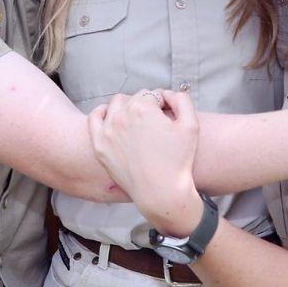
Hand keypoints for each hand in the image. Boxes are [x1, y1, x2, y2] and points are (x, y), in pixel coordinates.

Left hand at [88, 89, 202, 235]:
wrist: (162, 192)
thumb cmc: (179, 160)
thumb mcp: (192, 125)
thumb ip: (182, 100)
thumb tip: (166, 94)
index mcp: (143, 108)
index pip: (152, 94)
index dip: (163, 105)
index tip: (168, 118)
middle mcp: (122, 116)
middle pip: (135, 99)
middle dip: (146, 107)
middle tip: (155, 124)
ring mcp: (108, 131)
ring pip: (116, 105)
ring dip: (127, 107)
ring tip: (138, 122)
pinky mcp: (100, 146)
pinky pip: (95, 118)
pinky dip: (103, 113)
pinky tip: (112, 118)